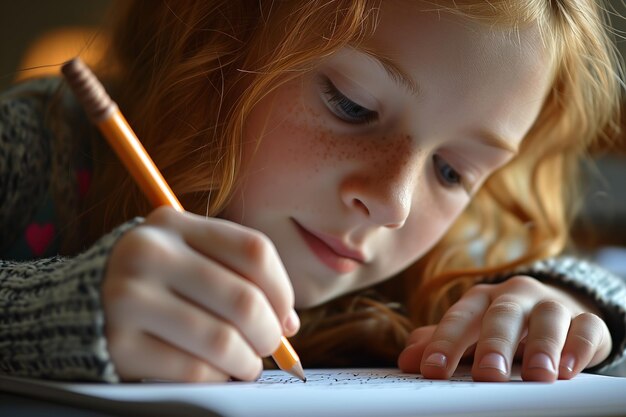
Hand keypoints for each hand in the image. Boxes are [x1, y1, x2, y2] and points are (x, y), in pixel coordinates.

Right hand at [102, 206, 298, 381]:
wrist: (80, 303)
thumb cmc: (154, 280)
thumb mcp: (189, 257)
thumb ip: (237, 276)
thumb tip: (288, 322)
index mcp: (173, 223)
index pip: (254, 250)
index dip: (283, 290)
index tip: (286, 315)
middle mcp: (148, 253)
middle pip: (244, 299)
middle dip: (270, 334)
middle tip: (270, 346)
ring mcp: (128, 298)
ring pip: (222, 341)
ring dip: (248, 362)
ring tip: (247, 363)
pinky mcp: (118, 344)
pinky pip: (193, 371)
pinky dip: (217, 376)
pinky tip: (215, 371)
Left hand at [397, 275, 611, 381]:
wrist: (555, 311)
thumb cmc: (501, 327)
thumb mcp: (470, 333)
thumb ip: (439, 344)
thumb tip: (407, 361)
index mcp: (480, 299)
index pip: (459, 318)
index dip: (444, 342)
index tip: (432, 370)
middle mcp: (515, 296)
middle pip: (503, 314)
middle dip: (494, 343)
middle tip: (488, 374)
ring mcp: (552, 304)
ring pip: (548, 317)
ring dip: (543, 346)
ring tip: (538, 375)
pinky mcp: (585, 319)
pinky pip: (586, 327)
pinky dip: (579, 346)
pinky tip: (569, 369)